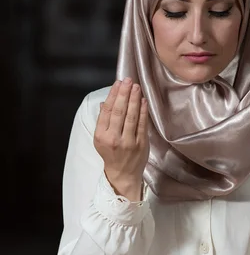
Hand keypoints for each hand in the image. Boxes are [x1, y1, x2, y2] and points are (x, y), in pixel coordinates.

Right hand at [94, 78, 148, 199]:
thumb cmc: (111, 154)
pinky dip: (143, 111)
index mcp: (101, 136)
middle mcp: (113, 138)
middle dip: (123, 94)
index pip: (107, 111)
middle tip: (128, 80)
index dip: (113, 95)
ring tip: (135, 87)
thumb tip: (105, 102)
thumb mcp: (100, 138)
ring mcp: (128, 142)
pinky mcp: (141, 144)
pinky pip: (142, 124)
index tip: (118, 83)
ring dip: (134, 99)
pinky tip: (143, 101)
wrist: (123, 174)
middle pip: (119, 112)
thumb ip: (103, 120)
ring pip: (131, 116)